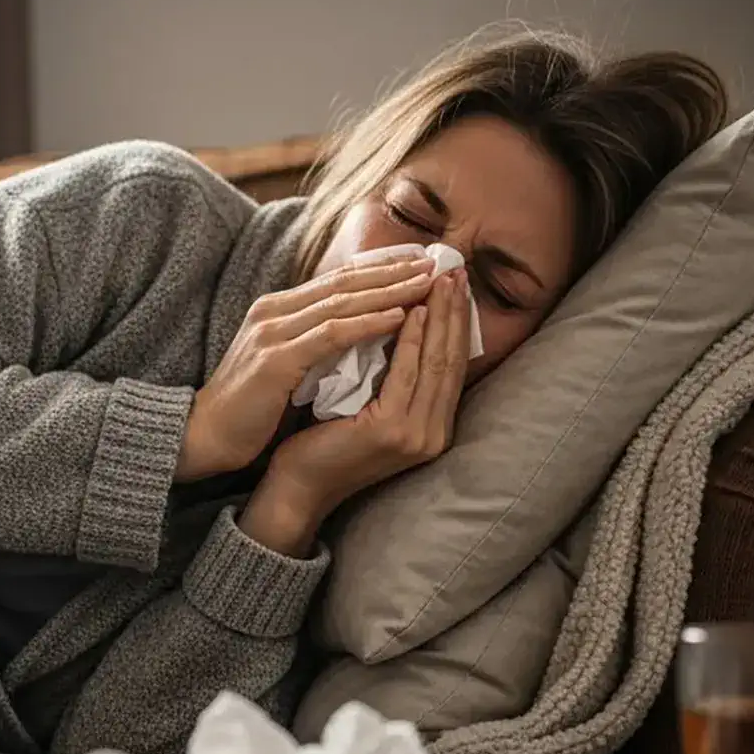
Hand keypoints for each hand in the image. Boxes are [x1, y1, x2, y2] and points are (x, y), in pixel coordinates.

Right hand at [176, 244, 440, 481]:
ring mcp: (273, 332)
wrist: (204, 437)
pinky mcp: (276, 359)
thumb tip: (360, 335)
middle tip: (436, 262)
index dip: (380, 269)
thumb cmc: (250, 409)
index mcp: (277, 310)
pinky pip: (331, 334)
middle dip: (393, 270)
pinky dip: (367, 323)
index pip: (337, 280)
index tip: (419, 263)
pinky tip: (399, 317)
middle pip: (344, 282)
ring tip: (427, 283)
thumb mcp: (286, 365)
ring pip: (342, 301)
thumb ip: (314, 344)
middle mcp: (274, 311)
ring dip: (389, 290)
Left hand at [237, 271, 472, 554]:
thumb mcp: (371, 404)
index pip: (451, 364)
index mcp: (432, 426)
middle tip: (454, 268)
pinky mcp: (392, 432)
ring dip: (439, 317)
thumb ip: (394, 376)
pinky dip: (411, 340)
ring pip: (436, 363)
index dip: (455, 321)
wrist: (298, 485)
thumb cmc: (327, 440)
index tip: (454, 281)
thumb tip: (405, 320)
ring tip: (439, 278)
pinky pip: (406, 375)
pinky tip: (410, 311)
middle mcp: (433, 433)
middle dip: (455, 311)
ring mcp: (416, 435)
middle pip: (452, 360)